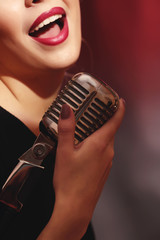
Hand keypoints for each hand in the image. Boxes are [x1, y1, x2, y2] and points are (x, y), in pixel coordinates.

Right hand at [53, 99, 124, 227]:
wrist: (75, 207)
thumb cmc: (70, 182)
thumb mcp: (64, 151)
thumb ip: (66, 128)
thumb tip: (67, 110)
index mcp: (100, 144)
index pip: (116, 121)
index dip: (119, 108)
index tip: (119, 100)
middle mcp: (108, 152)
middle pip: (110, 129)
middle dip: (104, 119)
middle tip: (94, 110)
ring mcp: (107, 162)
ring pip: (106, 140)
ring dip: (99, 132)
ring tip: (85, 128)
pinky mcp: (103, 169)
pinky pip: (103, 151)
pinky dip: (97, 144)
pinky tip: (84, 148)